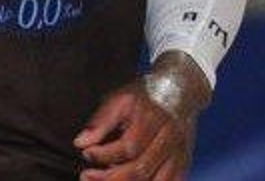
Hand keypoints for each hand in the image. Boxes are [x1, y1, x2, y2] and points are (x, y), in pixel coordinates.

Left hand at [74, 55, 208, 180]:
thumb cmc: (146, 96)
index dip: (104, 155)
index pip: (129, 146)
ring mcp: (179, 155)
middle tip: (87, 175)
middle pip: (141, 169)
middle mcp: (169, 140)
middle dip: (109, 177)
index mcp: (153, 119)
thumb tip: (81, 142)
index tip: (86, 153)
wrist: (180, 92)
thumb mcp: (119, 99)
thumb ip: (101, 122)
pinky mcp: (183, 165)